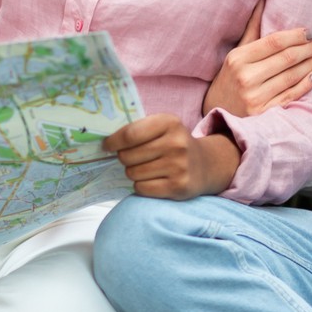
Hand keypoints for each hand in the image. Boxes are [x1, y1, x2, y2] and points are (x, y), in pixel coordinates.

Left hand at [104, 113, 240, 199]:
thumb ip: (137, 129)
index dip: (113, 142)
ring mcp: (179, 166)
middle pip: (128, 156)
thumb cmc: (174, 143)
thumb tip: (105, 142)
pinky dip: (141, 186)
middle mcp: (176, 144)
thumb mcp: (162, 127)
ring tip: (145, 168)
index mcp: (169, 122)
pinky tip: (151, 179)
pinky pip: (142, 188)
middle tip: (131, 158)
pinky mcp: (178, 187)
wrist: (206, 165)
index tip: (107, 146)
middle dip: (124, 158)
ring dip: (133, 172)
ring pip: (133, 173)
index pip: (130, 134)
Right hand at [203, 0, 311, 116]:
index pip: (274, 42)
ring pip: (291, 76)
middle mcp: (245, 77)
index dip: (296, 35)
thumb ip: (252, 27)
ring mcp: (254, 97)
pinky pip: (291, 96)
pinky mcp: (263, 113)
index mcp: (238, 58)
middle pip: (286, 58)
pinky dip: (306, 84)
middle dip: (308, 49)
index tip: (310, 32)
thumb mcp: (237, 52)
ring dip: (310, 64)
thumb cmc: (230, 77)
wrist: (218, 111)